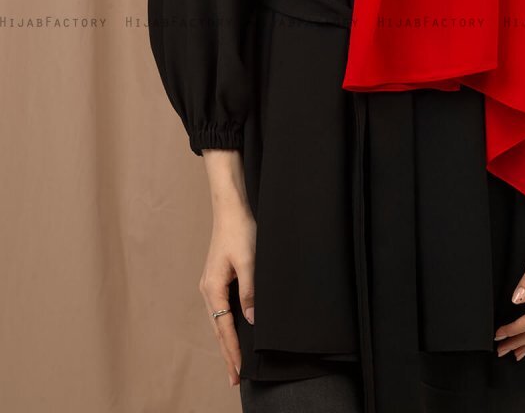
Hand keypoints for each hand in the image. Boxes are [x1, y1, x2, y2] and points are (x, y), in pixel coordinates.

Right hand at [198, 199, 256, 388]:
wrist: (230, 209)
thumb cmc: (240, 232)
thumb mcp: (249, 262)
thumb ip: (250, 292)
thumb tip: (250, 320)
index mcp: (213, 289)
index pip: (223, 328)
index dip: (233, 351)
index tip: (239, 371)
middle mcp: (208, 290)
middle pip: (217, 330)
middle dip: (227, 354)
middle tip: (235, 380)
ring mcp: (211, 285)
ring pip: (218, 321)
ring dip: (226, 342)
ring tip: (234, 363)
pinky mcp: (217, 279)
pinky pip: (221, 310)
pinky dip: (226, 326)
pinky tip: (233, 332)